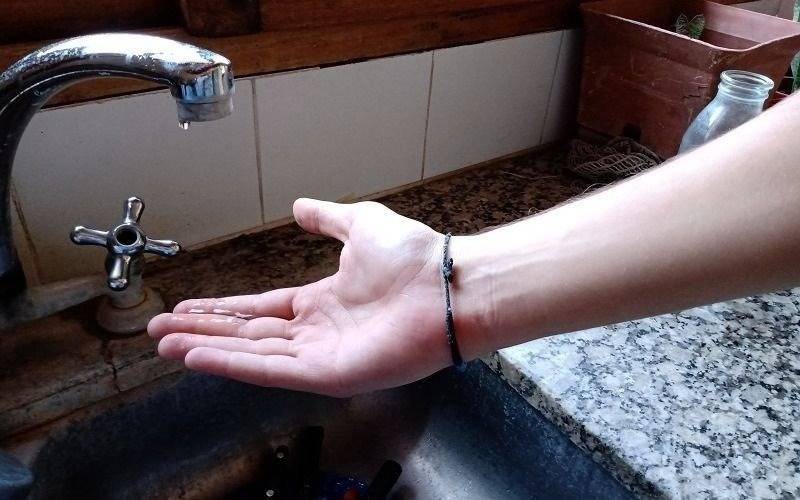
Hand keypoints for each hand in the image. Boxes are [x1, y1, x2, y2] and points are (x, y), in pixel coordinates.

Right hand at [148, 198, 461, 396]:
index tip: (187, 308)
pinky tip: (200, 358)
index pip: (260, 309)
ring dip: (208, 350)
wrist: (448, 284)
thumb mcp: (360, 225)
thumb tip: (299, 206)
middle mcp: (317, 331)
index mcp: (321, 302)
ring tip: (167, 346)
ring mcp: (322, 356)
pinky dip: (234, 366)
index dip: (222, 310)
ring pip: (253, 355)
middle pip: (247, 336)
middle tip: (159, 334)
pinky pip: (273, 371)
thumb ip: (326, 219)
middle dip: (202, 334)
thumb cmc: (415, 258)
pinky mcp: (330, 374)